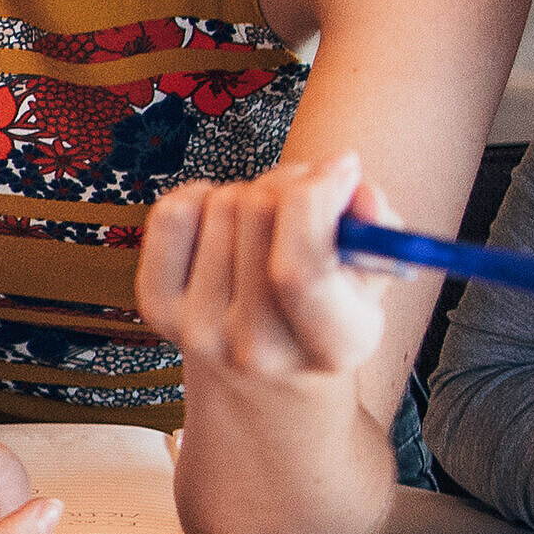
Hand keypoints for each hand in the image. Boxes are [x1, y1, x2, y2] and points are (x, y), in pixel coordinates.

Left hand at [142, 157, 399, 401]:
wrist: (264, 366)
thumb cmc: (328, 302)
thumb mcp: (370, 271)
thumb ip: (375, 225)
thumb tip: (346, 174)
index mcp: (334, 346)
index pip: (303, 270)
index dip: (318, 201)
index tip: (342, 167)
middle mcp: (260, 350)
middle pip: (259, 216)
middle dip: (290, 182)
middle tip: (306, 190)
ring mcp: (201, 332)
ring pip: (223, 205)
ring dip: (251, 194)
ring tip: (265, 224)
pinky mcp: (158, 308)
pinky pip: (174, 213)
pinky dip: (200, 198)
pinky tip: (222, 224)